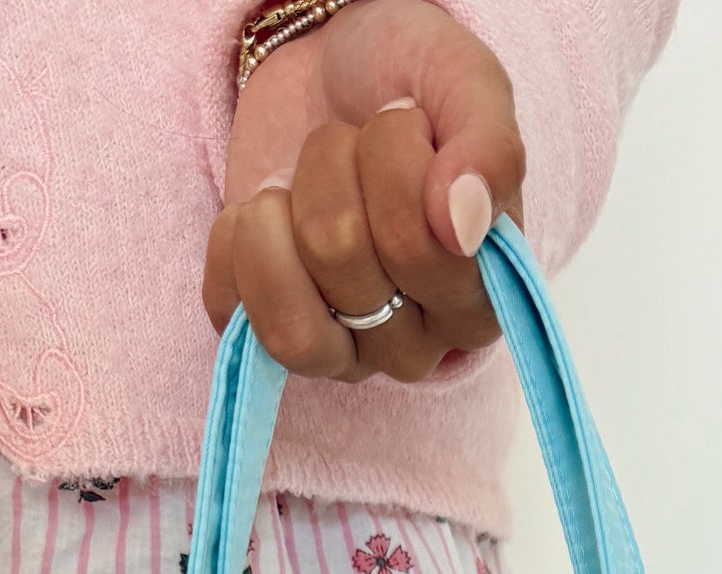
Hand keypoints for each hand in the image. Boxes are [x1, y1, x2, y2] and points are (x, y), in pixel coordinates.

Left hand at [204, 0, 523, 383]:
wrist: (334, 70)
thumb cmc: (409, 83)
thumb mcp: (466, 85)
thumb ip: (490, 149)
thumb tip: (463, 227)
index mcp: (479, 301)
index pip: (422, 248)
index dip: (396, 160)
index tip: (407, 121)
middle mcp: (417, 348)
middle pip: (340, 254)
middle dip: (333, 164)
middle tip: (350, 145)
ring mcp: (344, 355)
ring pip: (289, 306)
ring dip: (278, 212)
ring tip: (300, 182)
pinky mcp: (270, 339)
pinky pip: (231, 315)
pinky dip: (232, 243)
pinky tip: (262, 210)